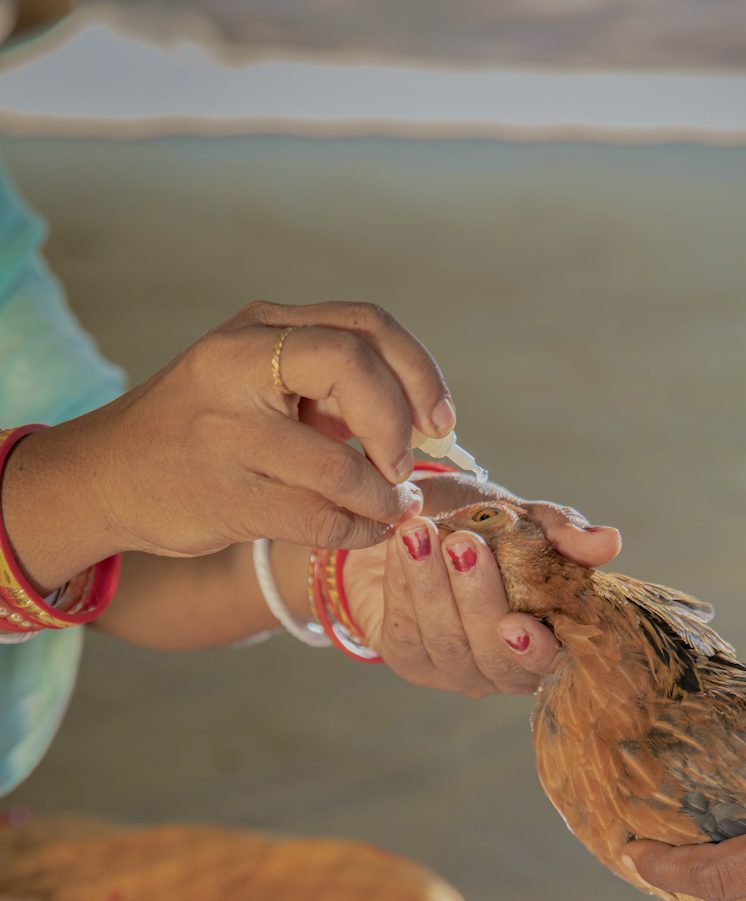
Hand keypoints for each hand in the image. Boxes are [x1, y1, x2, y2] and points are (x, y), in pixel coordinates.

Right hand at [3, 300, 453, 591]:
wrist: (104, 477)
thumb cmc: (198, 430)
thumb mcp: (252, 379)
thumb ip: (324, 382)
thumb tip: (420, 418)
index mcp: (256, 328)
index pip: (363, 325)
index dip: (417, 372)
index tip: (439, 420)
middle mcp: (238, 365)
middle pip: (354, 365)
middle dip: (399, 425)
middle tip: (406, 465)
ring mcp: (229, 432)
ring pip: (343, 465)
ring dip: (384, 498)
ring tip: (391, 507)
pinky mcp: (227, 496)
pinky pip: (321, 518)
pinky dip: (357, 529)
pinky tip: (362, 529)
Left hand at [345, 474, 621, 695]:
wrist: (418, 524)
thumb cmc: (483, 528)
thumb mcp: (525, 519)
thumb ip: (562, 530)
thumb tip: (609, 542)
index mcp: (543, 642)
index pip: (546, 663)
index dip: (534, 651)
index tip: (516, 622)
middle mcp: (500, 669)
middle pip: (491, 655)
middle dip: (477, 599)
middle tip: (464, 545)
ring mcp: (453, 670)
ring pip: (446, 640)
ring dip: (432, 585)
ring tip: (421, 532)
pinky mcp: (408, 658)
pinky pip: (405, 629)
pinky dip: (403, 583)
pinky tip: (401, 545)